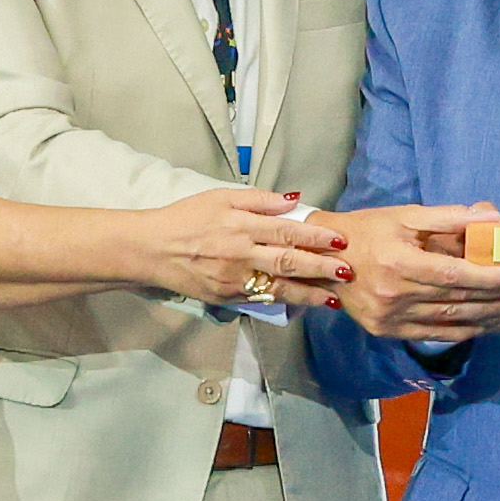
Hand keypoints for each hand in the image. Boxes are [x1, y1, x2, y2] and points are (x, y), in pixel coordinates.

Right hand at [140, 187, 349, 309]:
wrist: (151, 249)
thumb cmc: (185, 218)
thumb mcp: (220, 197)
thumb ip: (258, 199)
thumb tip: (292, 200)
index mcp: (240, 224)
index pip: (286, 231)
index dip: (316, 237)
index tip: (340, 241)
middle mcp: (240, 253)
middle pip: (288, 261)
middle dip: (321, 268)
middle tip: (347, 272)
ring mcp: (234, 278)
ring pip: (278, 287)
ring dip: (308, 293)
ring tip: (332, 298)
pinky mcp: (227, 296)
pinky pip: (261, 298)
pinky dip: (285, 301)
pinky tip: (303, 303)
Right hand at [336, 202, 499, 344]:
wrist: (326, 260)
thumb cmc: (369, 231)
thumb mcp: (405, 215)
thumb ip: (449, 217)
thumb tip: (491, 216)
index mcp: (398, 263)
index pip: (452, 274)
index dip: (487, 277)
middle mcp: (395, 295)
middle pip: (459, 300)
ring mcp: (392, 319)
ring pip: (454, 321)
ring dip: (494, 315)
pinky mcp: (391, 332)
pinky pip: (439, 335)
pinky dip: (470, 330)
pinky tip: (494, 322)